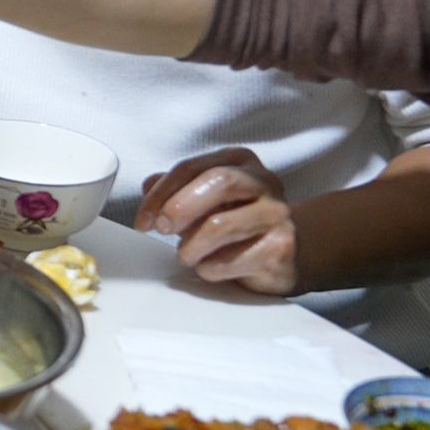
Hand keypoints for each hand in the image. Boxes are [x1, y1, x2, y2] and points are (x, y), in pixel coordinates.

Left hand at [135, 148, 297, 294]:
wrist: (286, 253)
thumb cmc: (237, 221)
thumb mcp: (204, 199)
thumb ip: (175, 189)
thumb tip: (148, 186)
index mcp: (239, 161)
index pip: (191, 168)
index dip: (161, 193)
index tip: (143, 219)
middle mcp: (264, 182)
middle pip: (217, 182)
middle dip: (180, 207)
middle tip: (161, 229)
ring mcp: (277, 214)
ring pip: (221, 225)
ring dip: (191, 246)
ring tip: (186, 255)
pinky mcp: (281, 248)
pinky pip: (231, 260)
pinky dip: (209, 268)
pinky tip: (209, 267)